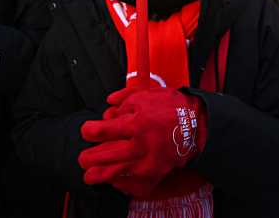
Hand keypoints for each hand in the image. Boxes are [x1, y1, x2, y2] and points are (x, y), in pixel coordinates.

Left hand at [78, 87, 206, 196]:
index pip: (105, 131)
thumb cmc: (170, 108)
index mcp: (138, 123)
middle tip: (83, 158)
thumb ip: (123, 98)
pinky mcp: (155, 174)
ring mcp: (148, 163)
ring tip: (89, 176)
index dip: (89, 132)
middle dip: (89, 158)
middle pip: (106, 156)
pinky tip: (113, 180)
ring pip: (116, 174)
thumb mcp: (146, 95)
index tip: (86, 131)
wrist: (196, 127)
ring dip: (99, 176)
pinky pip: (133, 184)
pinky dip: (120, 183)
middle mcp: (142, 146)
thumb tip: (107, 106)